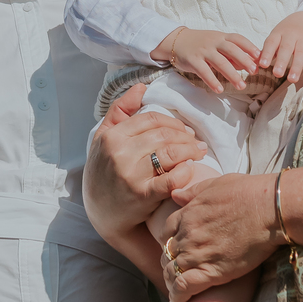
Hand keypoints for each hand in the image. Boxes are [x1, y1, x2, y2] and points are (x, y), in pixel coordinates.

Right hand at [83, 83, 208, 234]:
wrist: (102, 214)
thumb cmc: (106, 173)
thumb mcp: (104, 139)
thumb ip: (120, 111)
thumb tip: (141, 87)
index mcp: (111, 136)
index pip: (151, 120)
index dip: (173, 123)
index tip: (185, 130)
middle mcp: (118, 153)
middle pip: (163, 135)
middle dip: (186, 137)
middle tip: (197, 142)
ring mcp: (129, 174)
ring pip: (170, 154)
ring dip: (190, 151)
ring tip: (199, 152)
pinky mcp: (141, 196)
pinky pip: (171, 179)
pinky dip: (185, 172)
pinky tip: (191, 170)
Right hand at [153, 26, 259, 93]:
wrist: (176, 41)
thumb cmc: (201, 44)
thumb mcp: (217, 44)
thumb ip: (232, 54)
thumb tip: (250, 64)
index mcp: (221, 37)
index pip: (238, 39)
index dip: (249, 47)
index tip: (260, 56)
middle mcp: (213, 42)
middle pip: (231, 50)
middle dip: (244, 60)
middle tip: (254, 72)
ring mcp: (203, 50)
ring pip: (220, 62)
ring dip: (232, 75)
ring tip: (241, 86)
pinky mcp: (192, 60)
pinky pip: (204, 71)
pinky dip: (212, 81)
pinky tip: (219, 90)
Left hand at [164, 173, 280, 301]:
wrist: (270, 210)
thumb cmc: (249, 193)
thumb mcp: (216, 184)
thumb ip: (193, 192)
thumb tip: (176, 195)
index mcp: (188, 214)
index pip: (166, 231)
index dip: (169, 241)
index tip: (175, 248)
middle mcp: (188, 235)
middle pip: (167, 253)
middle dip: (169, 262)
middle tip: (176, 271)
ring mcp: (198, 254)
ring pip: (172, 272)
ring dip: (171, 282)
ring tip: (175, 291)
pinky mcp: (212, 272)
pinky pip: (184, 288)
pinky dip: (178, 297)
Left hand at [258, 10, 302, 83]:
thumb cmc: (285, 34)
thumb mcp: (275, 38)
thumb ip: (267, 51)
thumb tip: (253, 64)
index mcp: (278, 33)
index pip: (271, 43)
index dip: (267, 53)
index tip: (262, 65)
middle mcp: (292, 34)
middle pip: (287, 48)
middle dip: (282, 61)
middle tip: (277, 74)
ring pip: (302, 52)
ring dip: (297, 66)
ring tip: (292, 79)